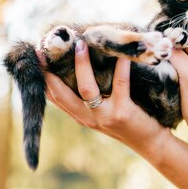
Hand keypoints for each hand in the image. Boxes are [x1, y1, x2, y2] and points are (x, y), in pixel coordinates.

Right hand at [42, 39, 170, 153]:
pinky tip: (121, 53)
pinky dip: (120, 66)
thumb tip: (79, 66)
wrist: (150, 144)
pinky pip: (120, 83)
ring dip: (82, 65)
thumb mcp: (101, 112)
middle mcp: (87, 118)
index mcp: (79, 116)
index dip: (43, 78)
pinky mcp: (122, 113)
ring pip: (86, 88)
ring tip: (80, 45)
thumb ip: (88, 96)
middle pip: (60, 93)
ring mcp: (104, 116)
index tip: (37, 57)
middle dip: (51, 71)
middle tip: (45, 49)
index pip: (53, 97)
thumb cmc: (127, 121)